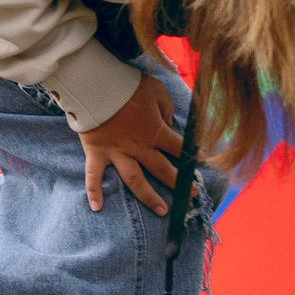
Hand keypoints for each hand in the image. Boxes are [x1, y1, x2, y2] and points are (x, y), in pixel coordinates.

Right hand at [78, 73, 183, 213]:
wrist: (94, 83)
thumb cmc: (126, 84)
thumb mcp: (155, 90)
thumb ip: (166, 107)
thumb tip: (168, 122)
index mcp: (155, 131)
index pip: (179, 148)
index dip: (192, 155)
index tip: (201, 161)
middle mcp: (138, 147)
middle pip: (163, 170)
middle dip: (179, 183)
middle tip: (192, 194)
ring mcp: (116, 152)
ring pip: (135, 181)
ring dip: (149, 198)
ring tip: (161, 211)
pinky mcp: (96, 152)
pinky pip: (94, 175)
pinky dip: (94, 191)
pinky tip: (97, 207)